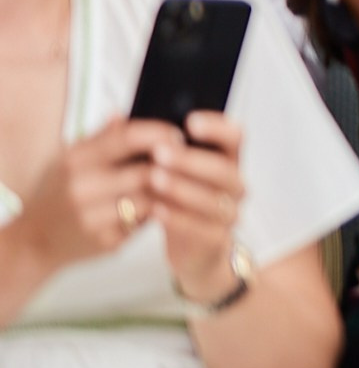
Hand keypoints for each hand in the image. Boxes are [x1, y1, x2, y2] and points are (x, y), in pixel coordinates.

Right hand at [9, 117, 167, 276]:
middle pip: (146, 172)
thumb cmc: (59, 192)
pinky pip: (144, 223)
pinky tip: (162, 207)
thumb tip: (121, 113)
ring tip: (182, 182)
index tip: (178, 135)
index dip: (161, 133)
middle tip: (190, 161)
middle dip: (173, 166)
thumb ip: (100, 138)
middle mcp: (82, 189)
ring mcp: (93, 219)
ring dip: (169, 191)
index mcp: (76, 160)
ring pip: (150, 200)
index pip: (128, 137)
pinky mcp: (106, 242)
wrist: (35, 241)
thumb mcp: (70, 160)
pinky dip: (156, 213)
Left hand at [151, 112, 246, 305]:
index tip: (189, 121)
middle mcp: (234, 184)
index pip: (234, 136)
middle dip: (191, 159)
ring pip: (213, 198)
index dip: (216, 127)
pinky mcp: (217, 239)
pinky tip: (155, 210)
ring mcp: (228, 212)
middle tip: (160, 153)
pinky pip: (202, 228)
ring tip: (154, 180)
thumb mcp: (166, 172)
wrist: (193, 251)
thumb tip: (116, 117)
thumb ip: (147, 145)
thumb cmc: (177, 202)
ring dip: (183, 187)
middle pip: (224, 168)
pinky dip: (179, 218)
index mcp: (226, 160)